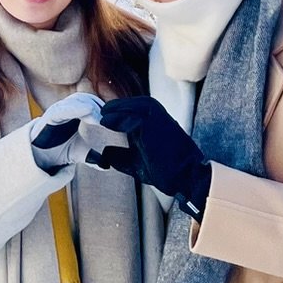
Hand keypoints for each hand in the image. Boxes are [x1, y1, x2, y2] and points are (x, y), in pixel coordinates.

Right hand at [30, 92, 102, 170]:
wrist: (39, 158)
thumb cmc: (58, 149)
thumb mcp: (79, 152)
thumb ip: (93, 157)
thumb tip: (107, 166)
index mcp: (74, 114)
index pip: (90, 101)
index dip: (100, 107)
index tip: (110, 120)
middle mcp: (65, 109)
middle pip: (85, 97)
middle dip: (97, 106)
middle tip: (105, 120)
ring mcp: (57, 111)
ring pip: (75, 100)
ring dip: (89, 107)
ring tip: (97, 120)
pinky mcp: (49, 117)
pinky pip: (62, 109)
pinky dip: (75, 108)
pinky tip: (87, 112)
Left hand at [93, 96, 213, 216]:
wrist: (186, 177)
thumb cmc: (165, 170)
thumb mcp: (137, 162)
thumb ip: (121, 155)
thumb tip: (103, 154)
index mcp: (151, 123)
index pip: (129, 111)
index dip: (113, 114)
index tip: (97, 118)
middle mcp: (155, 117)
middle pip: (129, 105)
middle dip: (112, 108)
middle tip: (96, 113)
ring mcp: (156, 117)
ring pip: (131, 106)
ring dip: (114, 110)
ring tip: (101, 116)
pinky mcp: (154, 121)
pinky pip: (133, 114)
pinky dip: (118, 117)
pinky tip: (106, 122)